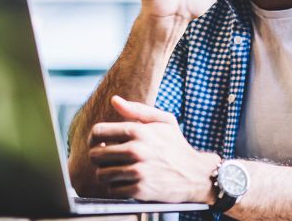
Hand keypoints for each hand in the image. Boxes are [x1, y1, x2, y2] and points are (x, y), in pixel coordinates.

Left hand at [88, 96, 219, 202]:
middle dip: (99, 157)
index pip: (98, 132)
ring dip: (106, 174)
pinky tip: (127, 182)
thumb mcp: (164, 121)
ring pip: (102, 174)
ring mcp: (138, 171)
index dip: (94, 138)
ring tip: (117, 171)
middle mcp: (136, 150)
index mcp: (138, 130)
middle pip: (95, 154)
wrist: (197, 175)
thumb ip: (137, 109)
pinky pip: (113, 189)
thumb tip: (114, 100)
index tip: (99, 143)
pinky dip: (117, 187)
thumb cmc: (177, 146)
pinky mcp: (140, 190)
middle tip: (108, 159)